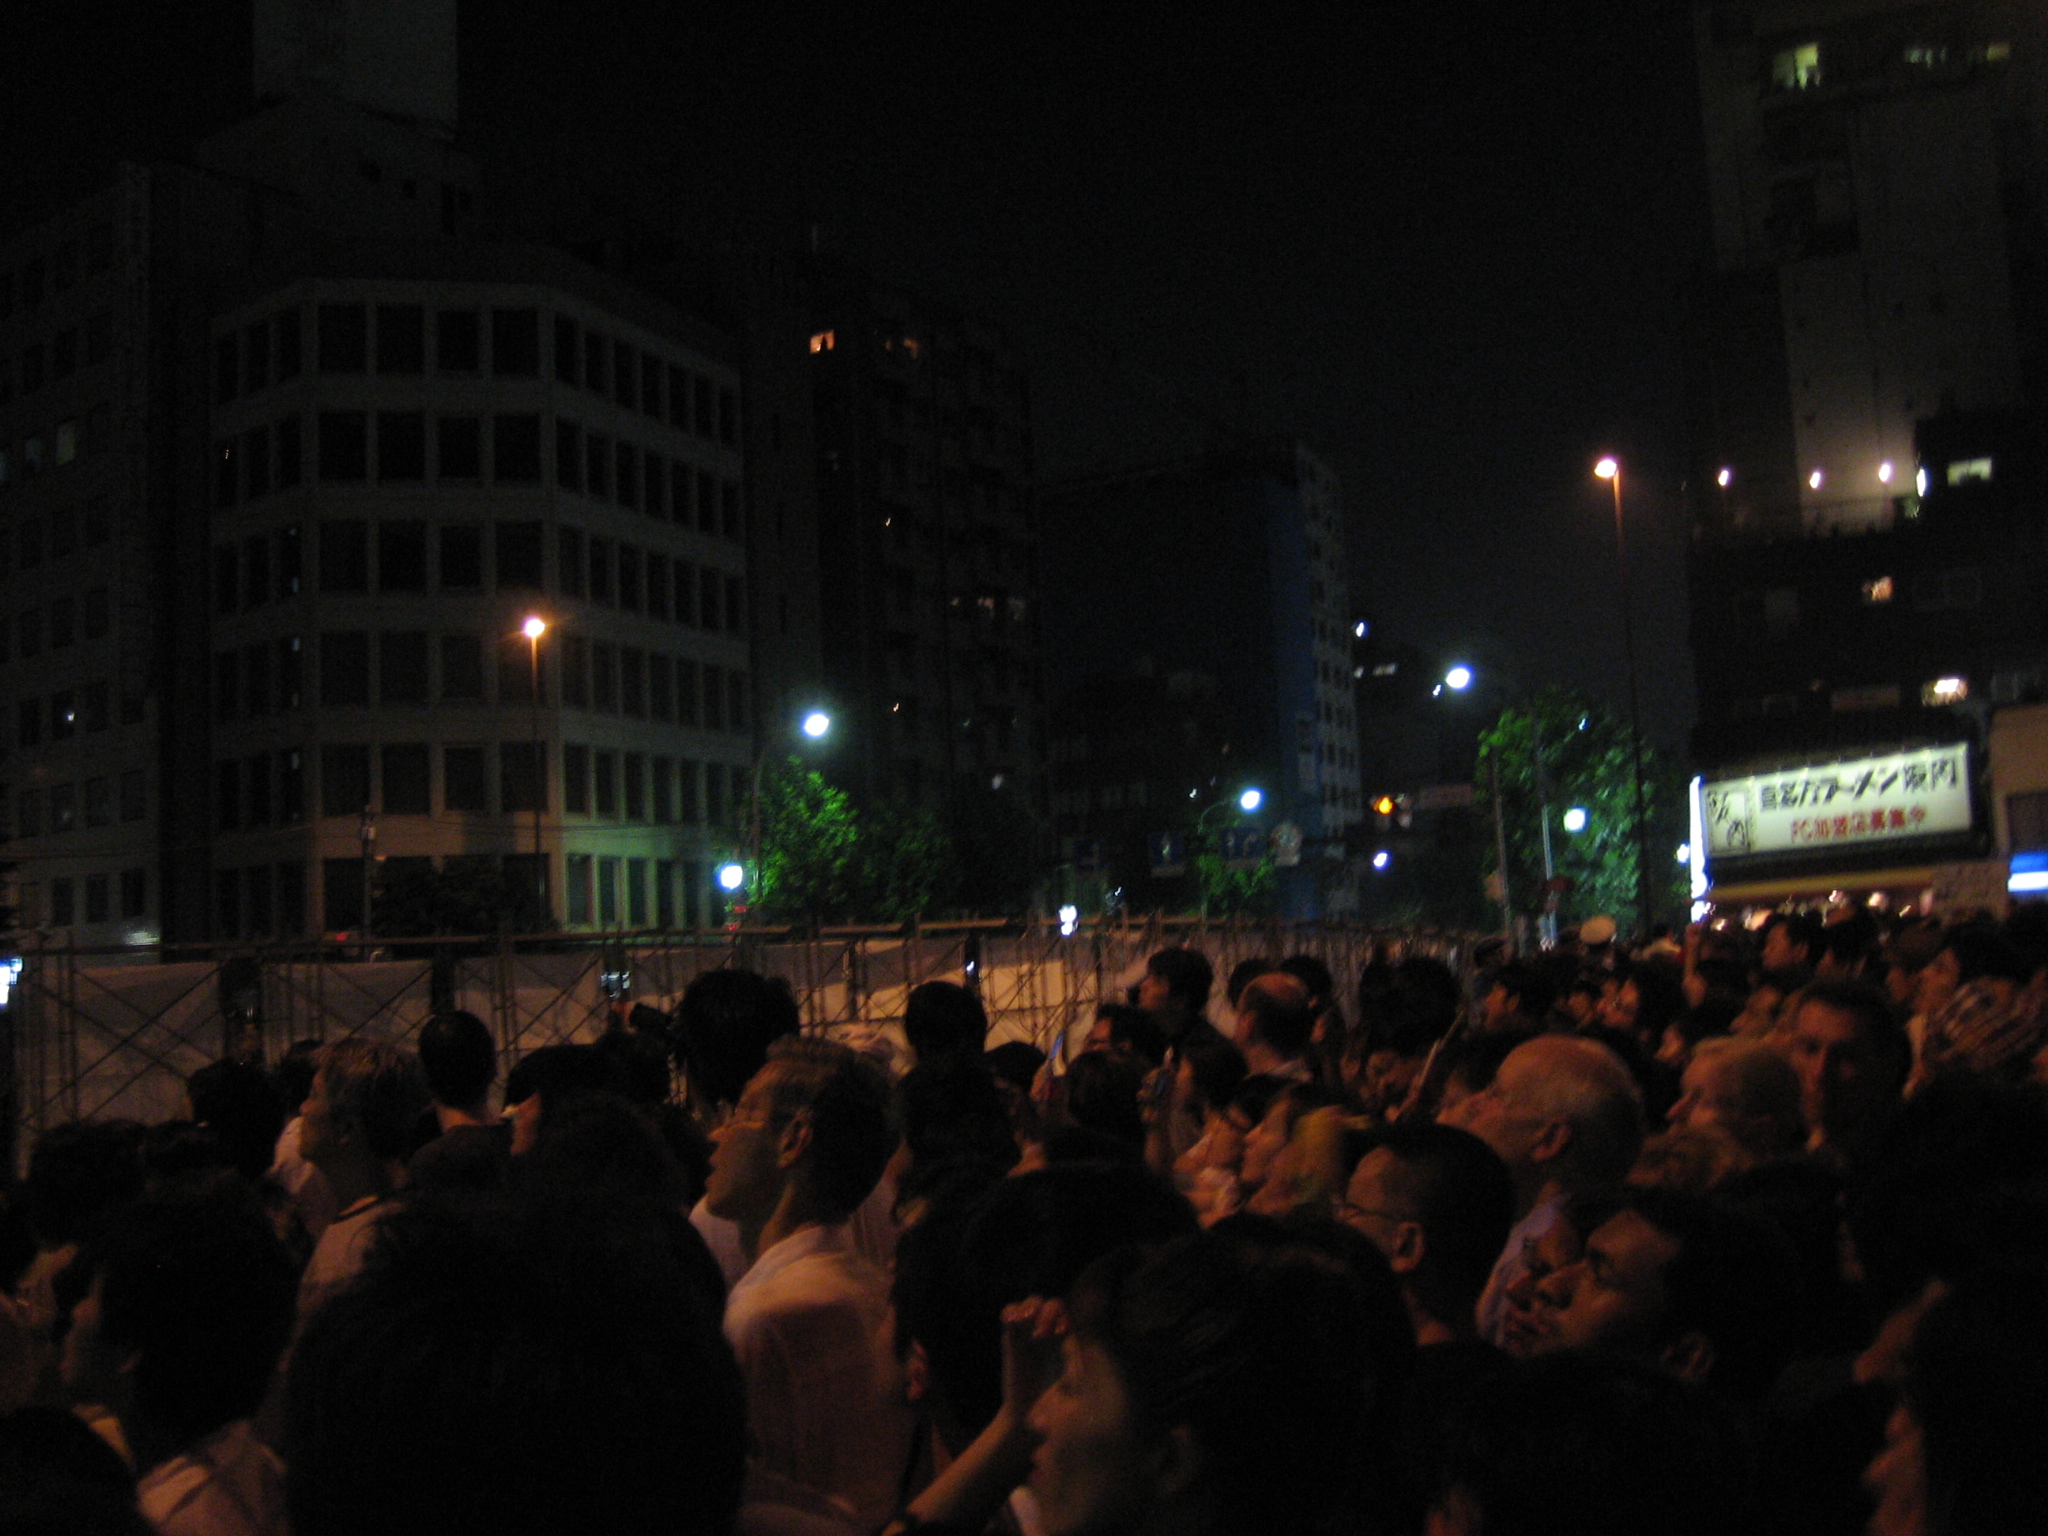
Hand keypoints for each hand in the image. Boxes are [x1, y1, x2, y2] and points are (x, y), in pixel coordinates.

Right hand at [998, 1295, 1067, 1425]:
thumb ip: (1073, 1390)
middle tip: (1042, 1333)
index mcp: (1070, 1344)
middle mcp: (1051, 1334)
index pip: (1072, 1320)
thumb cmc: (1053, 1409)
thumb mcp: (1068, 1399)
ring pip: (1034, 1304)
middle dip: (1049, 1313)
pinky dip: (1011, 1312)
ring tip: (1026, 1318)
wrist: (1027, 1417)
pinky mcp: (1012, 1338)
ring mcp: (1030, 1334)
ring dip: (1031, 1306)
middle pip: (1054, 1306)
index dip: (1067, 1321)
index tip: (1060, 1334)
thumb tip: (1079, 1376)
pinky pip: (1011, 1314)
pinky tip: (1012, 1321)